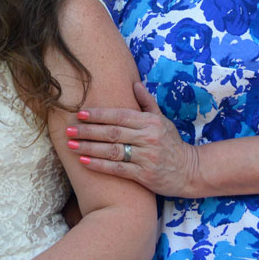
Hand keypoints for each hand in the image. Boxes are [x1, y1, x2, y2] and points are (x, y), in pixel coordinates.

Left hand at [67, 81, 200, 196]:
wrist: (189, 171)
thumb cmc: (172, 143)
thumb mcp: (163, 120)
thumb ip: (147, 103)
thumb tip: (134, 84)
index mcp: (150, 122)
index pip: (120, 115)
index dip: (98, 114)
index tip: (80, 114)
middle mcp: (148, 138)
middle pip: (112, 132)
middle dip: (88, 131)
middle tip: (68, 130)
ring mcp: (146, 157)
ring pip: (112, 150)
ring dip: (89, 148)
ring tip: (71, 146)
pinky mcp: (144, 176)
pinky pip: (117, 169)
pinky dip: (100, 165)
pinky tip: (84, 162)